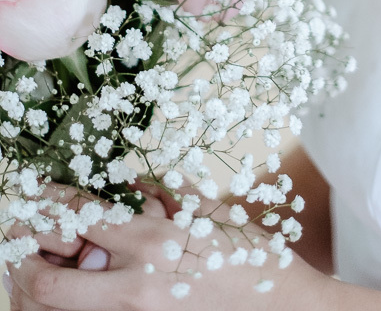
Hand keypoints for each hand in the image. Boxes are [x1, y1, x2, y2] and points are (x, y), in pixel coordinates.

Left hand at [5, 186, 331, 310]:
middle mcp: (138, 284)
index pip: (80, 218)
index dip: (50, 204)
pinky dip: (83, 307)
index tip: (37, 194)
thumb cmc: (258, 258)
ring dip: (48, 289)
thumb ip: (171, 193)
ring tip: (49, 268)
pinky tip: (87, 290)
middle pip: (49, 283)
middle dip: (24, 262)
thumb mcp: (215, 212)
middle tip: (21, 244)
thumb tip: (136, 182)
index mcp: (157, 240)